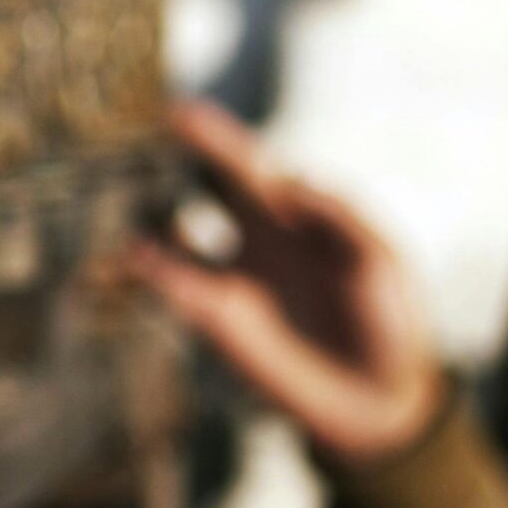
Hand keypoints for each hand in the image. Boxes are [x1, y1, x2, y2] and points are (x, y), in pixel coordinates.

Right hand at [124, 99, 444, 464]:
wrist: (380, 397)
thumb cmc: (387, 321)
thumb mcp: (378, 259)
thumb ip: (340, 216)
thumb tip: (290, 181)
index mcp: (293, 216)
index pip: (247, 166)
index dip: (213, 137)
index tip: (178, 110)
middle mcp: (253, 238)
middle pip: (201, 186)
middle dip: (169, 159)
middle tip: (135, 134)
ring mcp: (230, 276)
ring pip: (172, 233)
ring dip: (146, 210)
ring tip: (120, 188)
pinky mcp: (217, 317)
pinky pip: (173, 285)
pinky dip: (150, 267)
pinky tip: (134, 252)